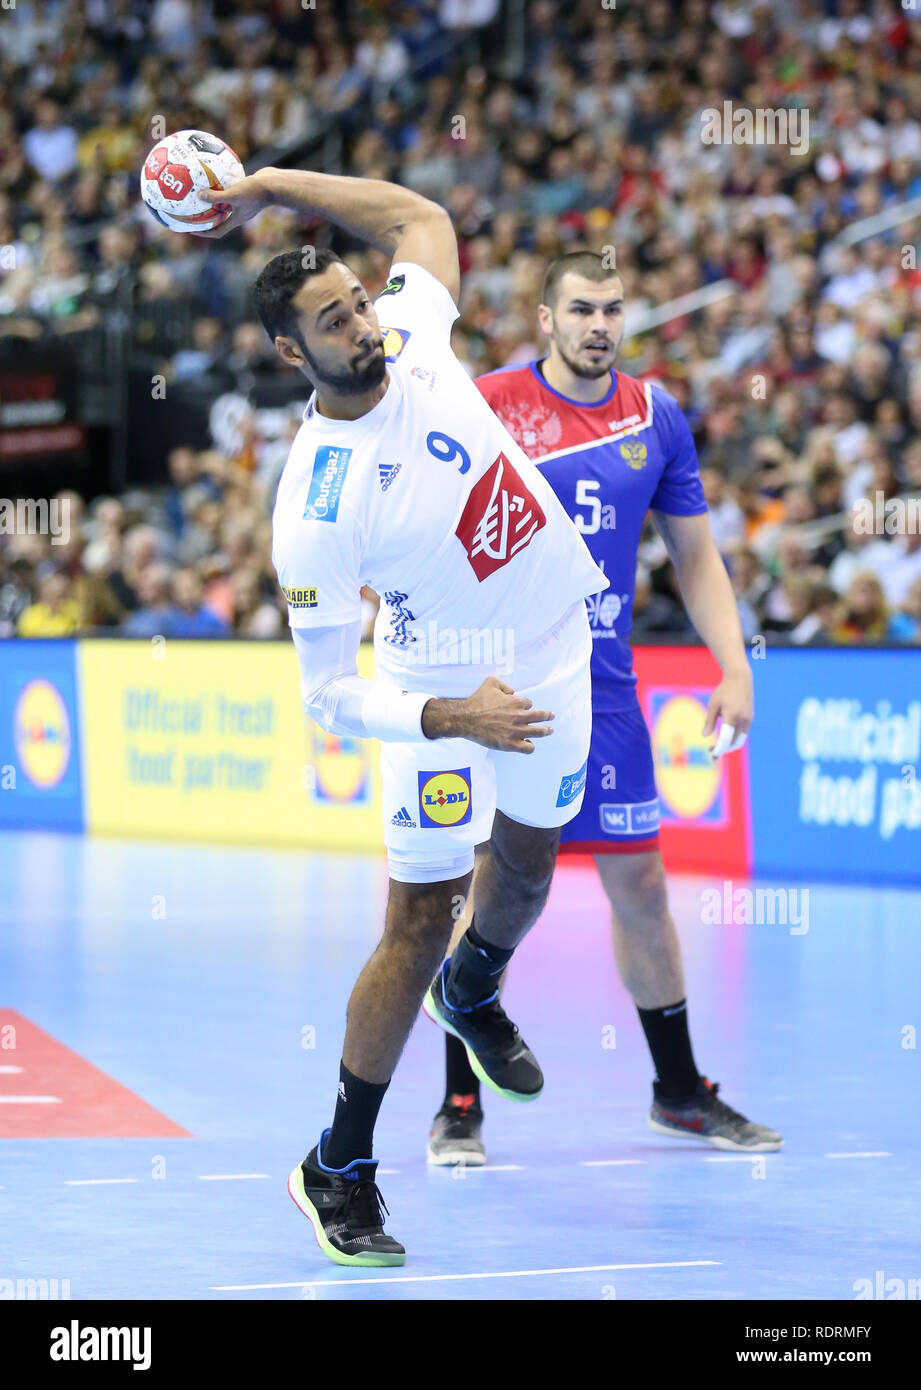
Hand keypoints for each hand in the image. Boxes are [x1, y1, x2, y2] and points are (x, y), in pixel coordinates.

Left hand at [195, 167, 275, 237]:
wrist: (275, 184)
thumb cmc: (256, 191)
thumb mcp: (234, 194)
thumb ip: (217, 196)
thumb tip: (199, 195)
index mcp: (236, 220)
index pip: (217, 232)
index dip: (204, 233)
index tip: (191, 230)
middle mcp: (239, 214)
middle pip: (219, 220)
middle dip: (205, 218)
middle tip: (191, 212)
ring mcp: (243, 204)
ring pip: (224, 206)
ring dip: (213, 202)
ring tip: (199, 194)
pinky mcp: (246, 193)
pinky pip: (230, 193)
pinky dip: (221, 189)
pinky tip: (214, 177)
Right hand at [422, 676, 553, 753]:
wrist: (466, 719)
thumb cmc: (477, 701)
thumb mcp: (491, 682)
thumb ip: (505, 684)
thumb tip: (513, 692)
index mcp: (516, 702)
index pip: (529, 703)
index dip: (526, 704)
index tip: (522, 707)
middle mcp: (519, 716)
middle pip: (540, 716)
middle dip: (548, 716)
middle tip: (552, 716)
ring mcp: (516, 731)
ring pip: (539, 732)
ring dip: (546, 731)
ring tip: (549, 730)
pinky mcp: (510, 744)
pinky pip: (528, 748)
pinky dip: (530, 746)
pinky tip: (529, 743)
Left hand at [703, 668, 752, 757]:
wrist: (740, 679)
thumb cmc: (724, 691)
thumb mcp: (713, 704)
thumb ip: (709, 721)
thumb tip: (705, 736)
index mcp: (732, 715)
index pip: (726, 738)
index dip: (719, 749)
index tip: (712, 755)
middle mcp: (743, 719)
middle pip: (733, 742)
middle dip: (723, 749)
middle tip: (711, 752)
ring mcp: (748, 720)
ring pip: (739, 740)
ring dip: (729, 746)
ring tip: (716, 747)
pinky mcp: (750, 719)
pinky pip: (742, 734)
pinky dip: (734, 739)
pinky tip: (724, 739)